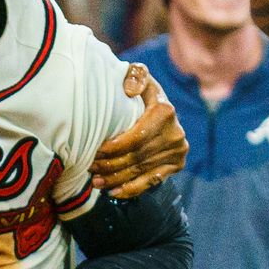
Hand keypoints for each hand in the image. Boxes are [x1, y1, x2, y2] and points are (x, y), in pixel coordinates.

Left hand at [90, 64, 186, 198]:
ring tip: (96, 182)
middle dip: (110, 165)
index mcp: (165, 111)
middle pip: (136, 156)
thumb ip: (135, 75)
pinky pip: (152, 180)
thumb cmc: (141, 92)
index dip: (113, 148)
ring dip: (116, 179)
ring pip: (141, 170)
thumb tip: (130, 90)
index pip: (135, 138)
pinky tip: (114, 192)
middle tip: (90, 170)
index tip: (94, 151)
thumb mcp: (138, 76)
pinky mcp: (177, 164)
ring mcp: (178, 151)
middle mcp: (175, 133)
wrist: (162, 110)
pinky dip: (132, 189)